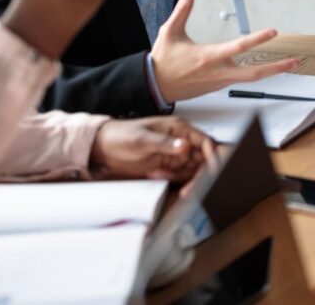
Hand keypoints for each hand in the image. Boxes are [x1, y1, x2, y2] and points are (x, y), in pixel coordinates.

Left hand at [90, 116, 214, 182]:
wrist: (102, 147)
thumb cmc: (121, 136)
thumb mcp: (142, 139)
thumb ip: (164, 142)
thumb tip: (184, 146)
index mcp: (179, 129)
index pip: (204, 142)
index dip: (211, 156)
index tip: (212, 170)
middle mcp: (180, 141)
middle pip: (202, 159)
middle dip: (199, 174)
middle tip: (190, 186)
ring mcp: (175, 155)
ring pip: (192, 170)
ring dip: (183, 178)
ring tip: (161, 176)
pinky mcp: (167, 166)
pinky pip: (179, 176)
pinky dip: (172, 179)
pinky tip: (156, 175)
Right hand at [151, 0, 298, 101]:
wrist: (153, 86)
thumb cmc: (163, 60)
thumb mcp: (170, 32)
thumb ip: (182, 9)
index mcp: (209, 56)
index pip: (239, 46)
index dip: (258, 38)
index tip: (274, 31)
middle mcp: (219, 71)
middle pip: (254, 74)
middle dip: (277, 68)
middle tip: (295, 61)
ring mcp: (220, 82)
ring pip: (250, 78)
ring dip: (271, 71)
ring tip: (289, 64)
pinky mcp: (218, 87)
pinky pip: (240, 80)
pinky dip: (255, 74)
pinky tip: (265, 67)